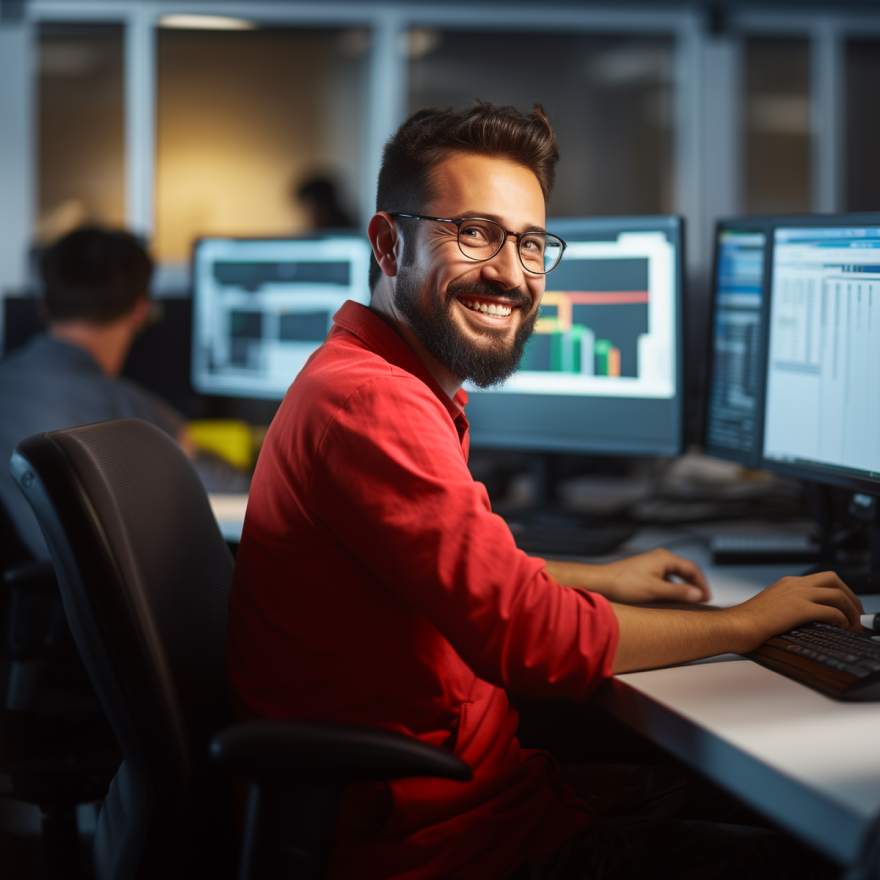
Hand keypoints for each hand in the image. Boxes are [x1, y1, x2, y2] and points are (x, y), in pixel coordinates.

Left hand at [545, 548, 710, 604]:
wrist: (601, 581)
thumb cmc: (624, 583)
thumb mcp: (655, 590)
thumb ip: (678, 592)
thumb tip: (699, 594)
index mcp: (664, 558)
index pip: (693, 569)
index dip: (703, 584)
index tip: (708, 598)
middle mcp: (659, 558)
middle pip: (685, 571)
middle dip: (694, 585)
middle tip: (702, 600)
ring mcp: (651, 564)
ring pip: (674, 575)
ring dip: (683, 587)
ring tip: (688, 602)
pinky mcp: (645, 572)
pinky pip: (665, 579)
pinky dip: (671, 588)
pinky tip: (670, 600)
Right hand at [725, 571, 863, 652]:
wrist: (736, 625)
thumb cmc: (748, 622)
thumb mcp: (771, 608)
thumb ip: (788, 607)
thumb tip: (808, 621)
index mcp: (787, 584)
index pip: (822, 579)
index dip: (840, 592)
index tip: (845, 607)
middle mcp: (794, 584)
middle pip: (834, 579)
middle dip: (851, 597)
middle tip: (856, 614)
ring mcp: (797, 594)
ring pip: (837, 593)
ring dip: (851, 610)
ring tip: (853, 625)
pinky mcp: (799, 608)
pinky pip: (831, 610)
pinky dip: (842, 619)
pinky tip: (841, 628)